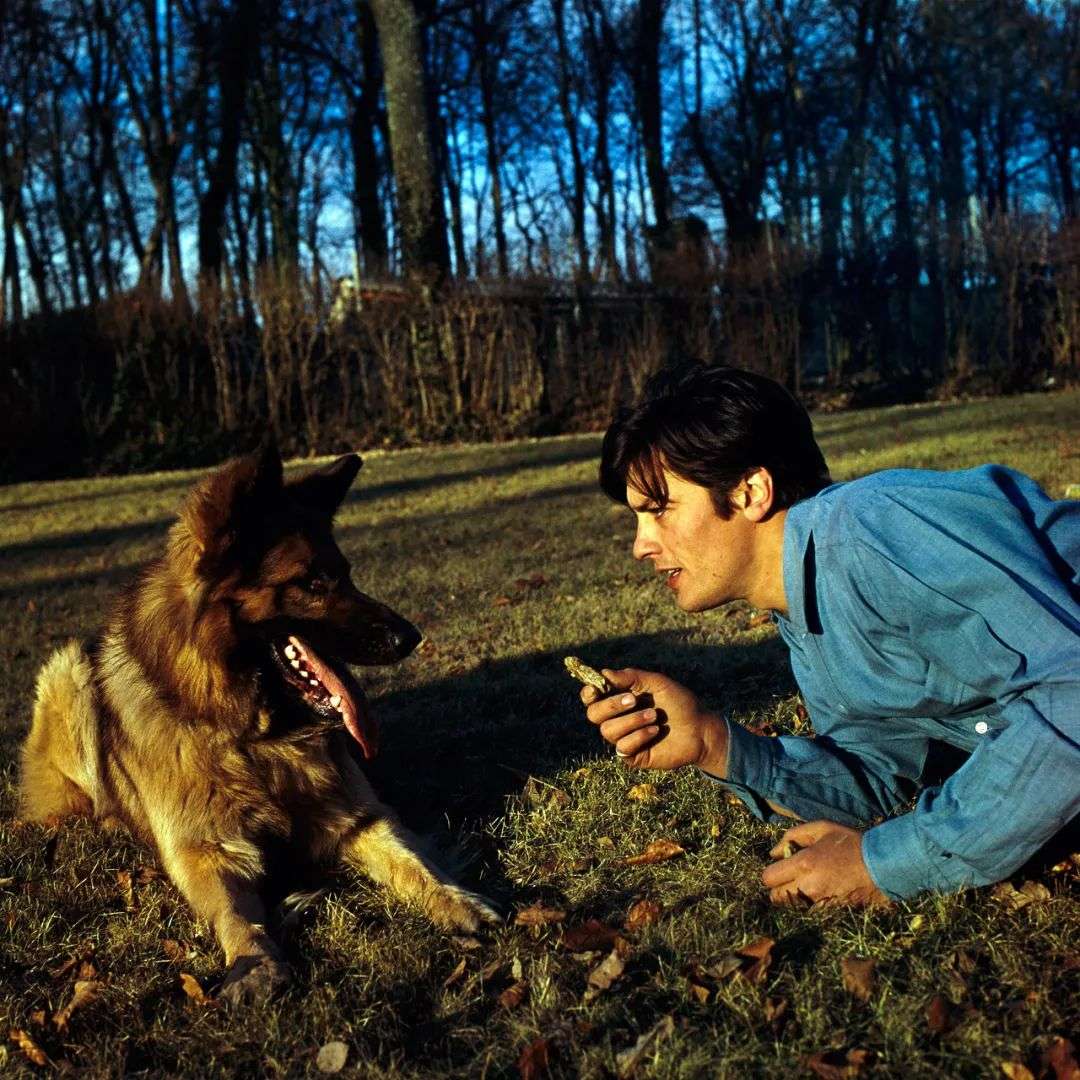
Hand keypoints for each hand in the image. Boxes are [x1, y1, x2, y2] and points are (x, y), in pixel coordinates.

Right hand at [581, 667, 728, 773]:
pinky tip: (656, 731)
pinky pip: (622, 747)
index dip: (588, 693)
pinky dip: (639, 736)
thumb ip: (631, 677)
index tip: (595, 689)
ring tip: (654, 716)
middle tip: (633, 700)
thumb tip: (604, 673)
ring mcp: (624, 738)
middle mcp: (618, 718)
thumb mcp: (658, 683)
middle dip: (611, 705)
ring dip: (632, 721)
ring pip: (607, 730)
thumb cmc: (680, 703)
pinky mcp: (632, 756)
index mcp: (620, 698)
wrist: (701, 730)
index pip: (592, 697)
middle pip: (593, 714)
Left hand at [761, 821, 889, 906]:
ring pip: (793, 907)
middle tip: (790, 878)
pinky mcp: (833, 911)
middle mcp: (809, 887)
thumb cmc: (850, 842)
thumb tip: (774, 852)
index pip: (769, 878)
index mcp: (804, 864)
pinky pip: (811, 911)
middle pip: (776, 898)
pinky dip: (811, 903)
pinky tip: (821, 890)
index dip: (771, 873)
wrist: (882, 865)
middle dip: (779, 888)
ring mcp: (821, 902)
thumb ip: (793, 836)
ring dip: (794, 898)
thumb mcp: (821, 828)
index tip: (780, 868)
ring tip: (807, 883)